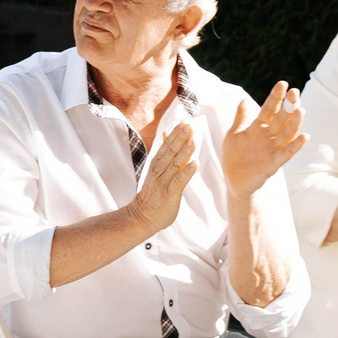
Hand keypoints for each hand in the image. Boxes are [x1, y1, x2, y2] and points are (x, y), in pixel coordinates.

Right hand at [127, 120, 199, 234]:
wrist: (141, 216)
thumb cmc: (153, 194)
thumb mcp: (157, 170)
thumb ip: (165, 153)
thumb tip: (167, 135)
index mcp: (157, 164)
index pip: (167, 146)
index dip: (176, 134)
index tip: (185, 121)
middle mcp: (159, 171)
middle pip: (170, 151)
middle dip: (180, 138)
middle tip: (189, 124)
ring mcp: (163, 182)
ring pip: (175, 164)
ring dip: (185, 151)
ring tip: (194, 140)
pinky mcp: (169, 194)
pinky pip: (179, 181)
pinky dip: (187, 172)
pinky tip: (196, 163)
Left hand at [220, 81, 305, 195]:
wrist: (233, 181)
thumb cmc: (234, 156)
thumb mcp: (234, 134)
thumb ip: (241, 118)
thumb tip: (244, 98)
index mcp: (258, 128)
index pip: (269, 109)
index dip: (275, 97)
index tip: (283, 84)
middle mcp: (268, 137)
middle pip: (281, 119)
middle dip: (288, 106)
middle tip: (295, 92)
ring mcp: (272, 150)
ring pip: (287, 134)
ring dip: (294, 123)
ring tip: (300, 110)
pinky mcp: (273, 164)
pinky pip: (286, 154)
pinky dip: (295, 146)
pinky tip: (304, 137)